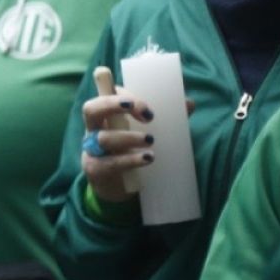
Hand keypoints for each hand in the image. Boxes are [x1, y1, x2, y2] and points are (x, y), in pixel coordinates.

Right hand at [79, 87, 163, 204]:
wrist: (119, 186)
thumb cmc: (132, 150)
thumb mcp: (146, 131)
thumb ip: (166, 117)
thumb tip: (188, 104)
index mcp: (106, 114)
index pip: (105, 93)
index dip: (122, 95)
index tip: (147, 108)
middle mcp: (94, 128)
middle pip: (91, 109)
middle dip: (113, 105)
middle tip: (146, 115)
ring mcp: (92, 149)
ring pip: (104, 138)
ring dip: (129, 138)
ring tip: (151, 140)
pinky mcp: (96, 169)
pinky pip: (109, 163)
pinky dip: (130, 160)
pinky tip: (147, 158)